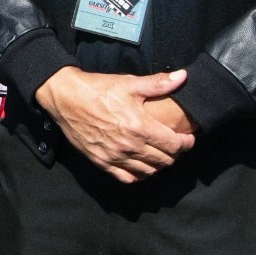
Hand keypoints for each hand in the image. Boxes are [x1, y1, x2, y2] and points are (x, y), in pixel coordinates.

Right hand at [34, 67, 195, 183]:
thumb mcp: (130, 83)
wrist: (67, 98)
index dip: (186, 143)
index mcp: (140, 127)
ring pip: (148, 172)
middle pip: (164, 161)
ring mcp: (115, 157)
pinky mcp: (102, 162)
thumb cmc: (99, 89)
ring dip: (159, 165)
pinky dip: (139, 175)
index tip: (189, 138)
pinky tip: (141, 166)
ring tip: (160, 154)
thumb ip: (159, 83)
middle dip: (175, 154)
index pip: (174, 145)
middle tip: (176, 145)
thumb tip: (183, 76)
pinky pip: (127, 178)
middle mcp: (129, 146)